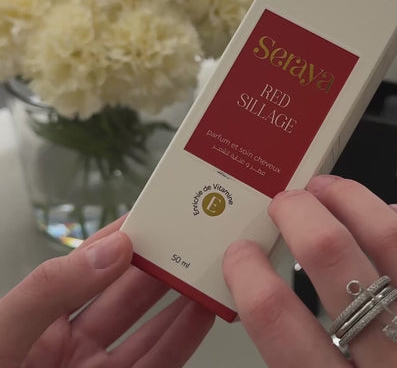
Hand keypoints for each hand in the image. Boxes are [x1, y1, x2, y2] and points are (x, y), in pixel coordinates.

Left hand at [0, 217, 213, 367]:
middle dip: (160, 263)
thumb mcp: (1, 335)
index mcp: (38, 320)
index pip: (88, 265)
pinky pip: (158, 363)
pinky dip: (183, 337)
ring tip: (205, 270)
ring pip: (149, 328)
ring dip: (180, 298)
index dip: (122, 236)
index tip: (156, 213)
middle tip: (191, 238)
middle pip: (126, 292)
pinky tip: (200, 314)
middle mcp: (70, 346)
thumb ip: (51, 289)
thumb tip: (113, 249)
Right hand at [223, 175, 396, 367]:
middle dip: (298, 216)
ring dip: (352, 201)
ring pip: (394, 242)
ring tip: (328, 187)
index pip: (281, 323)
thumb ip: (306, 367)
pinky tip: (391, 213)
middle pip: (335, 263)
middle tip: (284, 200)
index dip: (249, 275)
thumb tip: (274, 306)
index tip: (240, 252)